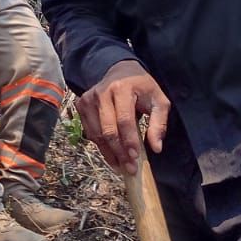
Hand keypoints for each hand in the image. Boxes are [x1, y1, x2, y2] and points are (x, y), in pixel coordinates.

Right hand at [77, 60, 169, 174]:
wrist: (120, 71)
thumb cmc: (142, 88)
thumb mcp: (158, 101)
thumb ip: (159, 123)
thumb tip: (156, 148)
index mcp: (121, 89)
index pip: (124, 120)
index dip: (129, 141)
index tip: (136, 158)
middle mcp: (101, 93)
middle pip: (108, 130)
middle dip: (119, 152)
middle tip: (129, 169)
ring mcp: (88, 99)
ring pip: (96, 134)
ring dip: (109, 154)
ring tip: (121, 167)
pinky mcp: (81, 105)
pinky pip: (90, 132)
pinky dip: (100, 146)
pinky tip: (112, 156)